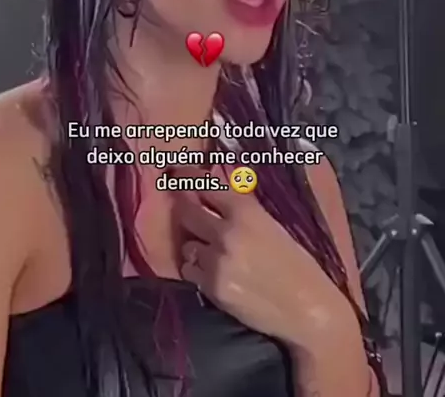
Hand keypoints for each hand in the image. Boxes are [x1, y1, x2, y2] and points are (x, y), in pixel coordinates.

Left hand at [173, 166, 353, 353]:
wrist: (306, 309)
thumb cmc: (297, 265)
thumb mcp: (272, 226)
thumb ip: (244, 208)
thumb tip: (220, 188)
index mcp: (246, 212)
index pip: (206, 185)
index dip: (189, 178)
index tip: (178, 174)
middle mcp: (227, 232)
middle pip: (187, 211)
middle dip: (186, 211)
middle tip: (189, 214)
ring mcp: (216, 261)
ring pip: (186, 244)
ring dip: (194, 246)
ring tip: (211, 253)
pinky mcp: (211, 287)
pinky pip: (189, 270)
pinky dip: (196, 270)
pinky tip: (213, 274)